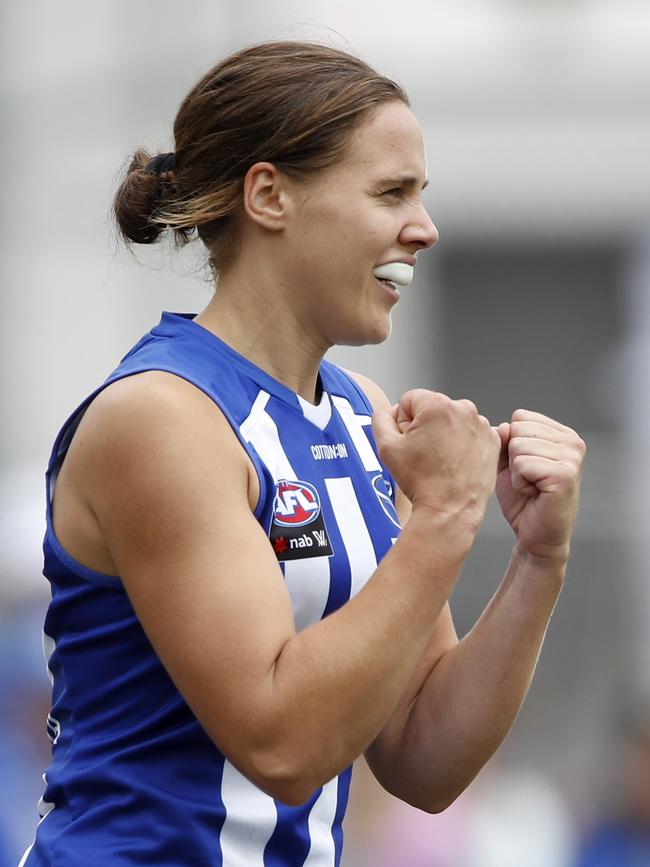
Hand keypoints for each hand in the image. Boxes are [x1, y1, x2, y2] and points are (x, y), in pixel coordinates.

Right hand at [373, 389, 500, 530]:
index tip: (408, 439)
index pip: (409, 400)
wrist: (450, 508)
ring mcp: (480, 424)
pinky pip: (469, 433)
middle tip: (422, 452)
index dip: (403, 421)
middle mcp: (463, 409)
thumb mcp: (386, 447)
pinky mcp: (491, 440)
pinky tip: (454, 461)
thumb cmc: (424, 482)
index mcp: (436, 406)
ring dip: (444, 434)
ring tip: (439, 460)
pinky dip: (462, 444)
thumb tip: (388, 413)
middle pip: (432, 408)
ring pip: (451, 420)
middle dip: (424, 426)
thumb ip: (380, 419)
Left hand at [495, 409, 585, 561]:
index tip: (525, 467)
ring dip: (516, 472)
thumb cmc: (523, 500)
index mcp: (562, 434)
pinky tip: (534, 494)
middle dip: (513, 458)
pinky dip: (520, 483)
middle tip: (529, 480)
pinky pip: (522, 464)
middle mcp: (573, 441)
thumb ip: (504, 439)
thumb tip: (503, 426)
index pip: (520, 417)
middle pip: (517, 429)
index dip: (511, 444)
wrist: (535, 536)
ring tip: (532, 487)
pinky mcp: (564, 474)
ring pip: (517, 446)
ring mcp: (572, 457)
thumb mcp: (507, 462)